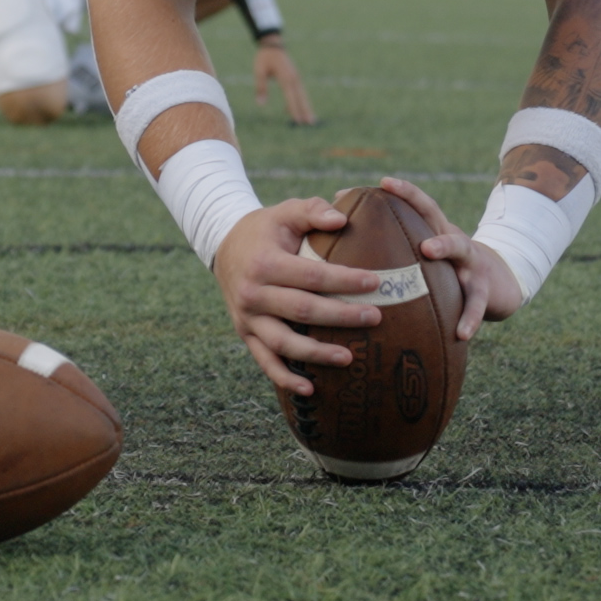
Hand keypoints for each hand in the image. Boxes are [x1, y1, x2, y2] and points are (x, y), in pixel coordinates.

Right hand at [213, 196, 391, 392]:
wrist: (224, 247)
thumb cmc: (265, 229)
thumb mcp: (285, 211)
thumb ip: (313, 210)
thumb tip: (342, 218)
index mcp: (265, 263)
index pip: (311, 275)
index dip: (344, 280)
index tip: (376, 282)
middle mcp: (253, 293)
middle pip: (303, 310)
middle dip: (341, 315)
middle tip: (375, 317)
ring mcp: (248, 318)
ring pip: (284, 342)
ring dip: (317, 353)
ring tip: (348, 358)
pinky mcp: (246, 334)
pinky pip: (265, 361)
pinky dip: (285, 378)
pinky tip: (310, 389)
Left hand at [254, 41, 318, 126]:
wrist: (273, 44)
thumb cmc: (264, 58)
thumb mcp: (259, 71)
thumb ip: (260, 87)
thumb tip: (261, 104)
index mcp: (285, 77)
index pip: (290, 97)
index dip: (294, 109)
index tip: (297, 120)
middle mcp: (293, 78)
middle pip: (301, 97)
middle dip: (305, 111)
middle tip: (310, 124)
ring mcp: (296, 77)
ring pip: (302, 95)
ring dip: (306, 107)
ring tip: (311, 120)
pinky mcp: (295, 77)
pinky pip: (299, 92)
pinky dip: (301, 101)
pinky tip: (298, 110)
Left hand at [382, 176, 527, 343]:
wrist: (500, 284)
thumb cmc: (449, 268)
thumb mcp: (432, 249)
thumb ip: (400, 240)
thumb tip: (353, 225)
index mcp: (438, 232)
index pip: (421, 205)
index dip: (404, 191)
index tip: (383, 181)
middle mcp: (454, 241)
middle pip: (437, 215)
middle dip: (416, 203)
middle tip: (389, 193)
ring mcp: (471, 263)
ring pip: (461, 248)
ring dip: (444, 245)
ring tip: (428, 249)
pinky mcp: (484, 290)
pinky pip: (476, 304)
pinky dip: (469, 318)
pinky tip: (461, 334)